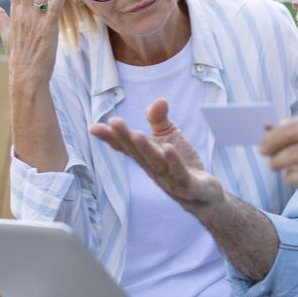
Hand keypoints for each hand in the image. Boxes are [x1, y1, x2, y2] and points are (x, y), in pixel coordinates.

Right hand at [90, 99, 224, 211]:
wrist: (204, 196)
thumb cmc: (182, 165)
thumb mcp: (170, 137)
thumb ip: (160, 120)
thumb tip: (158, 100)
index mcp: (147, 158)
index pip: (126, 147)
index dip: (111, 138)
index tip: (93, 127)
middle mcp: (154, 170)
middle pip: (137, 153)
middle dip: (125, 138)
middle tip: (113, 122)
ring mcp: (170, 180)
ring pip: (155, 163)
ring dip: (145, 149)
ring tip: (136, 133)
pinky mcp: (189, 186)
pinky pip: (180, 173)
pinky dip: (174, 161)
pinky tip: (168, 148)